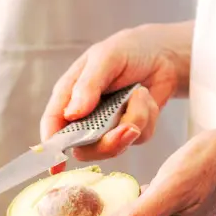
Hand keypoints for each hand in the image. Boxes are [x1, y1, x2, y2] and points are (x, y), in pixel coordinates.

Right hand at [41, 21, 193, 161]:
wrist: (163, 53)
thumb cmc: (128, 50)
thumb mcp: (106, 58)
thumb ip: (88, 85)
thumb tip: (71, 114)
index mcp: (68, 97)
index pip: (53, 125)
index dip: (51, 147)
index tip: (57, 165)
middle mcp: (83, 116)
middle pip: (83, 148)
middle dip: (107, 142)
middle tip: (128, 128)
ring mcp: (106, 126)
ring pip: (112, 146)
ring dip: (133, 121)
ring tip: (141, 95)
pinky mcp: (128, 131)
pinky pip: (138, 138)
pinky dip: (148, 117)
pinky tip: (146, 97)